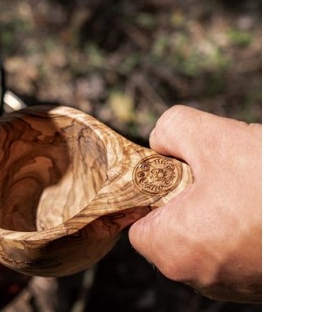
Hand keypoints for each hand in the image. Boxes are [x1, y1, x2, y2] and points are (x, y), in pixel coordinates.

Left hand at [128, 105, 261, 302]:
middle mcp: (197, 276)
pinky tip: (264, 206)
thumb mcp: (213, 138)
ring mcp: (231, 284)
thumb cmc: (276, 184)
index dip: (150, 193)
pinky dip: (244, 228)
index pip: (138, 223)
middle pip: (172, 230)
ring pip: (206, 239)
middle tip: (218, 175)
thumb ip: (170, 130)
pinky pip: (236, 250)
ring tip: (249, 190)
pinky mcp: (258, 283)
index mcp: (174, 249)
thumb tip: (160, 142)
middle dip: (188, 199)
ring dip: (219, 212)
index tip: (174, 172)